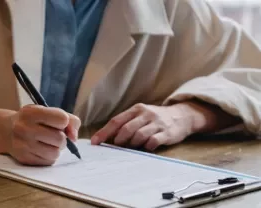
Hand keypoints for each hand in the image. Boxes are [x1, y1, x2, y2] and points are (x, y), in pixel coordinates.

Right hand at [0, 105, 80, 165]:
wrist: (5, 130)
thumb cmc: (32, 120)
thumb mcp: (46, 111)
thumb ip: (68, 119)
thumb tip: (74, 137)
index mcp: (31, 113)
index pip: (62, 119)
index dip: (64, 122)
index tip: (58, 123)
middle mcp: (25, 128)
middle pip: (60, 138)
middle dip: (62, 137)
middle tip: (54, 134)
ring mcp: (23, 145)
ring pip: (55, 153)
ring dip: (56, 149)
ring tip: (49, 143)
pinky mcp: (24, 159)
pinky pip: (48, 161)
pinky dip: (49, 156)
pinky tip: (42, 149)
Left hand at [91, 101, 237, 150]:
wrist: (182, 115)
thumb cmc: (155, 118)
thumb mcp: (140, 115)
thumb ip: (126, 124)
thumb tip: (107, 138)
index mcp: (136, 109)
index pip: (116, 121)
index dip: (104, 132)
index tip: (95, 142)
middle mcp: (146, 114)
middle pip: (126, 129)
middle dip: (119, 140)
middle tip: (117, 146)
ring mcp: (157, 123)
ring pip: (139, 135)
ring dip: (132, 144)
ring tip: (133, 147)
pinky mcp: (167, 133)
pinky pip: (153, 142)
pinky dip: (147, 147)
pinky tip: (146, 147)